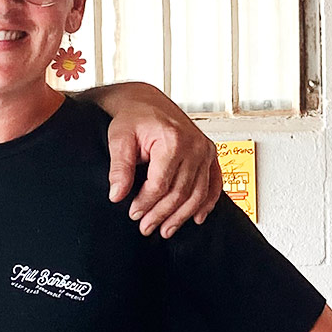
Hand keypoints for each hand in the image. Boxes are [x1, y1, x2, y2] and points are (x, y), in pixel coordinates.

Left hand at [96, 84, 221, 235]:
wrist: (147, 102)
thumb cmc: (133, 118)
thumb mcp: (119, 139)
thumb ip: (119, 167)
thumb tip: (117, 195)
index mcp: (172, 140)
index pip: (160, 184)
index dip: (146, 203)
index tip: (134, 214)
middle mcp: (194, 145)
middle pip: (180, 192)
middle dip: (162, 214)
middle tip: (146, 227)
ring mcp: (205, 150)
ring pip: (198, 194)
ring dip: (182, 216)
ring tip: (166, 229)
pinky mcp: (211, 154)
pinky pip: (214, 184)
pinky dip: (207, 203)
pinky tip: (196, 217)